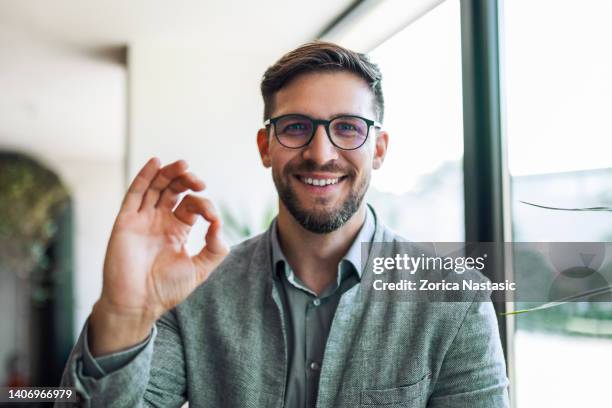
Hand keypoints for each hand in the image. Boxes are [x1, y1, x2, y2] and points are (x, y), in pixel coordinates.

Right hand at [89, 158, 228, 354]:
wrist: (138, 304)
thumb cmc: (166, 290)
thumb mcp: (200, 269)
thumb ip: (215, 248)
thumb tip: (220, 224)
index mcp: (177, 230)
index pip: (192, 205)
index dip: (204, 205)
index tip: (213, 219)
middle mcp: (159, 221)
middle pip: (173, 190)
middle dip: (187, 180)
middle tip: (198, 181)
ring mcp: (142, 219)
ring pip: (155, 186)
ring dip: (169, 173)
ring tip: (183, 165)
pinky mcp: (126, 221)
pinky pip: (135, 193)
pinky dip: (144, 176)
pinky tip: (156, 162)